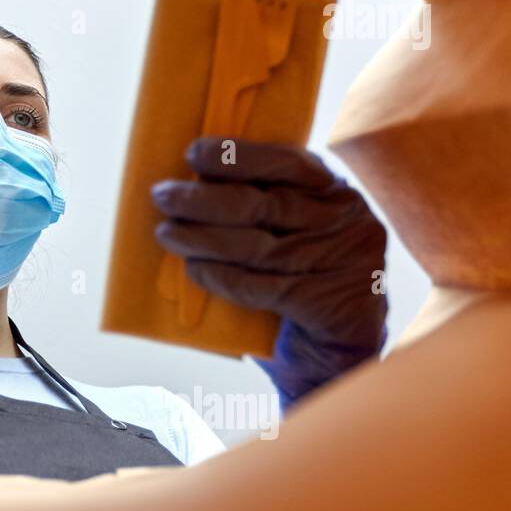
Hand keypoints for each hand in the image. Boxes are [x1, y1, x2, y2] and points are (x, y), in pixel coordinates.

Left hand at [150, 137, 386, 407]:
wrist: (333, 357)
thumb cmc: (296, 283)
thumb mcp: (284, 234)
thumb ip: (256, 207)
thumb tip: (189, 183)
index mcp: (335, 192)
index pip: (285, 162)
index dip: (237, 156)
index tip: (193, 153)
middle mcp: (348, 221)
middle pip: (263, 204)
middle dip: (203, 199)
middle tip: (162, 196)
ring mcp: (345, 262)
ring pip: (257, 246)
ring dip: (202, 238)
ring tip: (166, 234)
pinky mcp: (331, 302)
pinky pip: (261, 286)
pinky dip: (221, 278)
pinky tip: (194, 270)